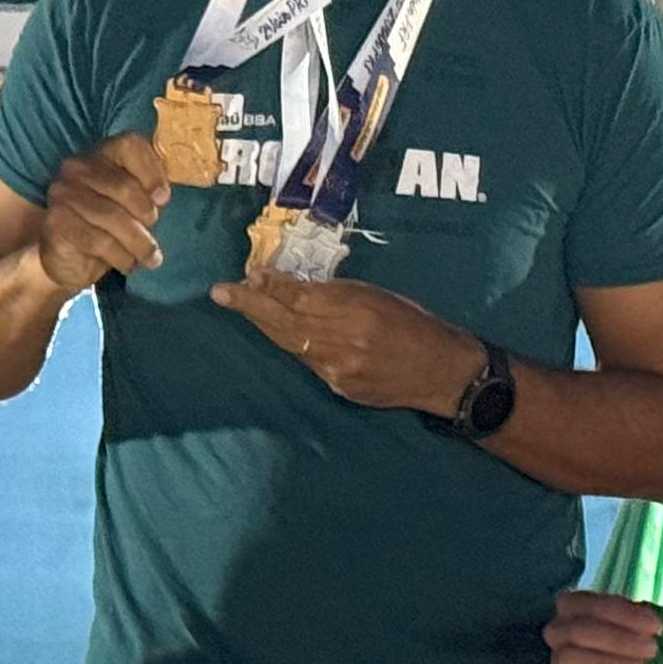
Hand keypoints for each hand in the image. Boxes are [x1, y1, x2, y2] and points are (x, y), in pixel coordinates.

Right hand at [37, 136, 168, 293]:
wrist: (66, 259)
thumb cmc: (107, 228)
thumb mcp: (132, 206)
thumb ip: (148, 192)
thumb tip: (161, 196)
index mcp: (101, 154)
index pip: (131, 145)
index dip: (152, 171)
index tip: (163, 199)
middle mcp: (77, 168)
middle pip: (125, 187)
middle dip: (146, 217)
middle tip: (153, 238)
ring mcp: (63, 193)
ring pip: (114, 218)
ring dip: (139, 244)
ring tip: (150, 259)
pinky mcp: (57, 222)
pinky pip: (99, 241)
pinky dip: (120, 256)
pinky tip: (128, 264)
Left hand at [209, 269, 483, 413]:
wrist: (441, 372)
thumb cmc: (415, 323)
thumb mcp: (378, 295)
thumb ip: (335, 292)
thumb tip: (291, 284)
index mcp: (357, 310)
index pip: (299, 298)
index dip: (267, 289)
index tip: (244, 277)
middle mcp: (343, 341)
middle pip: (285, 322)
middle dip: (250, 307)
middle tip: (221, 293)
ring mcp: (338, 368)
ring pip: (290, 344)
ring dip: (265, 325)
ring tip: (243, 306)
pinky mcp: (339, 386)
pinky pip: (307, 361)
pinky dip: (292, 344)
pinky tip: (280, 333)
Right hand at [544, 589, 662, 663]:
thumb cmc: (640, 644)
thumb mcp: (643, 626)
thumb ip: (641, 622)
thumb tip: (653, 629)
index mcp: (574, 607)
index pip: (584, 602)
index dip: (620, 613)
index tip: (654, 626)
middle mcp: (560, 633)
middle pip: (575, 631)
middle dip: (617, 639)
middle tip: (651, 649)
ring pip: (569, 659)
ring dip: (608, 663)